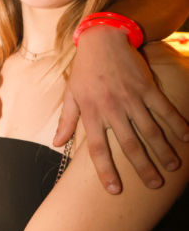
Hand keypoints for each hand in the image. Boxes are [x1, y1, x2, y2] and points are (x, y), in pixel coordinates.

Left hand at [54, 26, 188, 193]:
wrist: (102, 40)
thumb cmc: (84, 71)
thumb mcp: (71, 95)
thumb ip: (66, 121)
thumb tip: (56, 143)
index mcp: (91, 113)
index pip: (97, 148)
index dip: (105, 170)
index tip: (114, 190)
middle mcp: (111, 108)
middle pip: (129, 144)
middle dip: (143, 167)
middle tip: (154, 185)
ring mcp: (131, 98)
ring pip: (150, 130)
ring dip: (163, 150)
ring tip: (172, 167)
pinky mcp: (147, 87)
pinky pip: (164, 109)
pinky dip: (176, 123)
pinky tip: (186, 138)